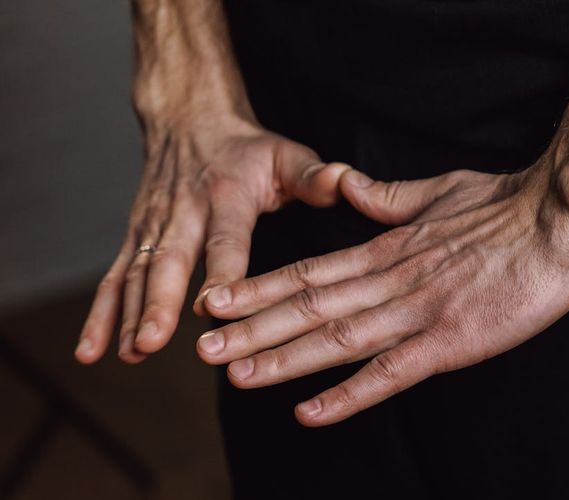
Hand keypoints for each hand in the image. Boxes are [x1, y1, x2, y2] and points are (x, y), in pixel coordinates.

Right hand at [75, 118, 348, 363]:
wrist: (189, 119)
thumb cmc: (245, 147)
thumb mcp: (284, 154)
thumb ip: (313, 175)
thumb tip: (346, 183)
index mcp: (226, 196)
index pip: (225, 240)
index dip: (219, 273)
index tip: (212, 307)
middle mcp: (183, 212)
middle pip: (168, 260)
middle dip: (157, 303)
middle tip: (152, 341)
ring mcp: (153, 225)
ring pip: (135, 273)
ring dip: (128, 315)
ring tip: (128, 354)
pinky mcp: (136, 236)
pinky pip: (114, 276)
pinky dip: (101, 314)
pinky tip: (93, 350)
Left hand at [196, 164, 568, 425]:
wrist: (555, 222)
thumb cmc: (499, 206)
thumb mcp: (432, 192)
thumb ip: (381, 196)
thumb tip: (344, 184)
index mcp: (383, 249)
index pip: (306, 271)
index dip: (257, 288)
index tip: (218, 301)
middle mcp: (387, 282)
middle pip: (307, 308)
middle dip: (251, 328)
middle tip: (203, 345)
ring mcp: (415, 314)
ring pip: (335, 339)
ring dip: (282, 358)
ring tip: (235, 373)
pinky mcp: (448, 343)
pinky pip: (389, 374)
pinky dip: (348, 396)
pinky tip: (309, 414)